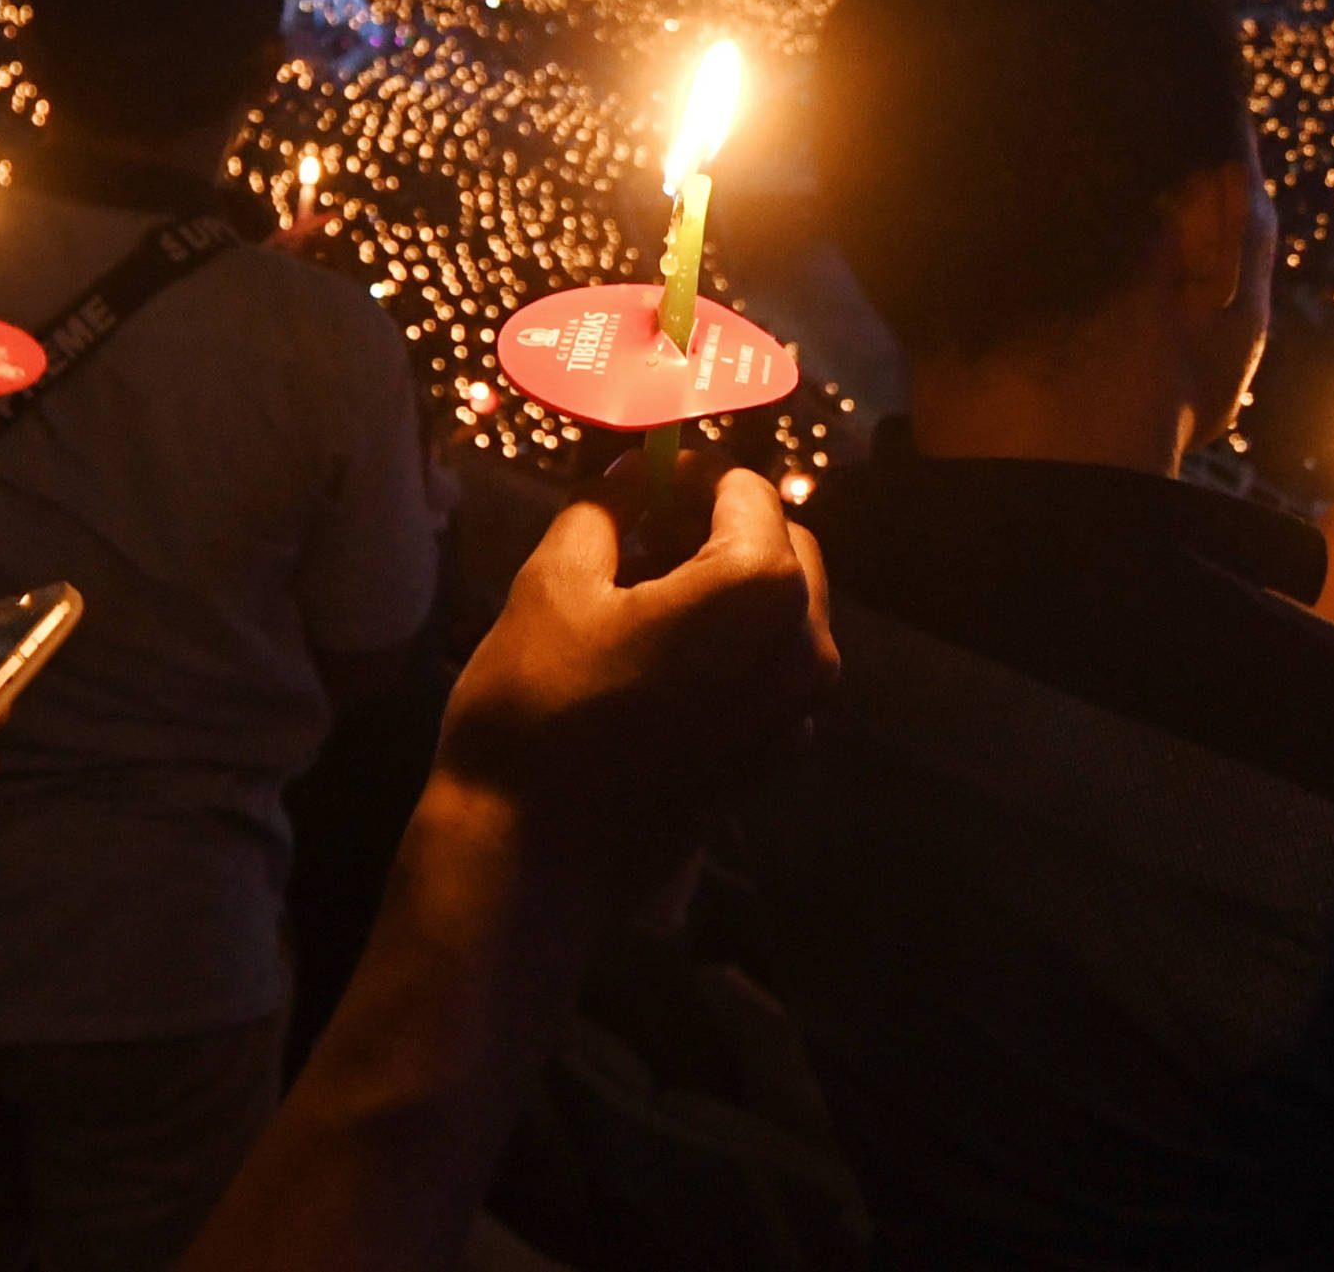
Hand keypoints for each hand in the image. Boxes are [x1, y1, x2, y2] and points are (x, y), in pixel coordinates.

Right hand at [428, 455, 836, 897]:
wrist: (528, 861)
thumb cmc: (535, 709)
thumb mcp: (552, 582)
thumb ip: (605, 508)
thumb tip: (633, 471)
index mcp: (760, 588)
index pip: (745, 490)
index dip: (690, 472)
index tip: (639, 478)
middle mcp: (805, 646)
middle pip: (778, 546)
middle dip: (716, 524)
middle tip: (637, 529)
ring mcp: (799, 712)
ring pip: (782, 610)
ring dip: (726, 586)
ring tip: (641, 591)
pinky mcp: (776, 758)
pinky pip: (772, 672)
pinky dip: (732, 648)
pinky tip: (661, 659)